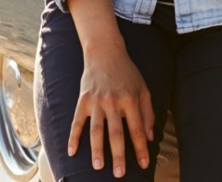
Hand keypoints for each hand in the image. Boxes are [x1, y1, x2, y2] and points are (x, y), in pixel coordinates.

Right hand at [68, 47, 154, 177]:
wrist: (105, 52)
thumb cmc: (127, 73)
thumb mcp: (143, 88)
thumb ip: (147, 112)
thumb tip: (149, 137)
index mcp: (131, 99)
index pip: (137, 129)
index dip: (141, 148)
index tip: (144, 165)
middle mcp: (114, 101)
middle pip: (116, 133)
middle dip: (118, 155)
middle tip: (119, 174)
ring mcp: (97, 101)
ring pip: (96, 130)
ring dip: (97, 150)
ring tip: (98, 166)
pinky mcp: (83, 100)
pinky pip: (77, 121)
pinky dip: (73, 137)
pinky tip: (72, 152)